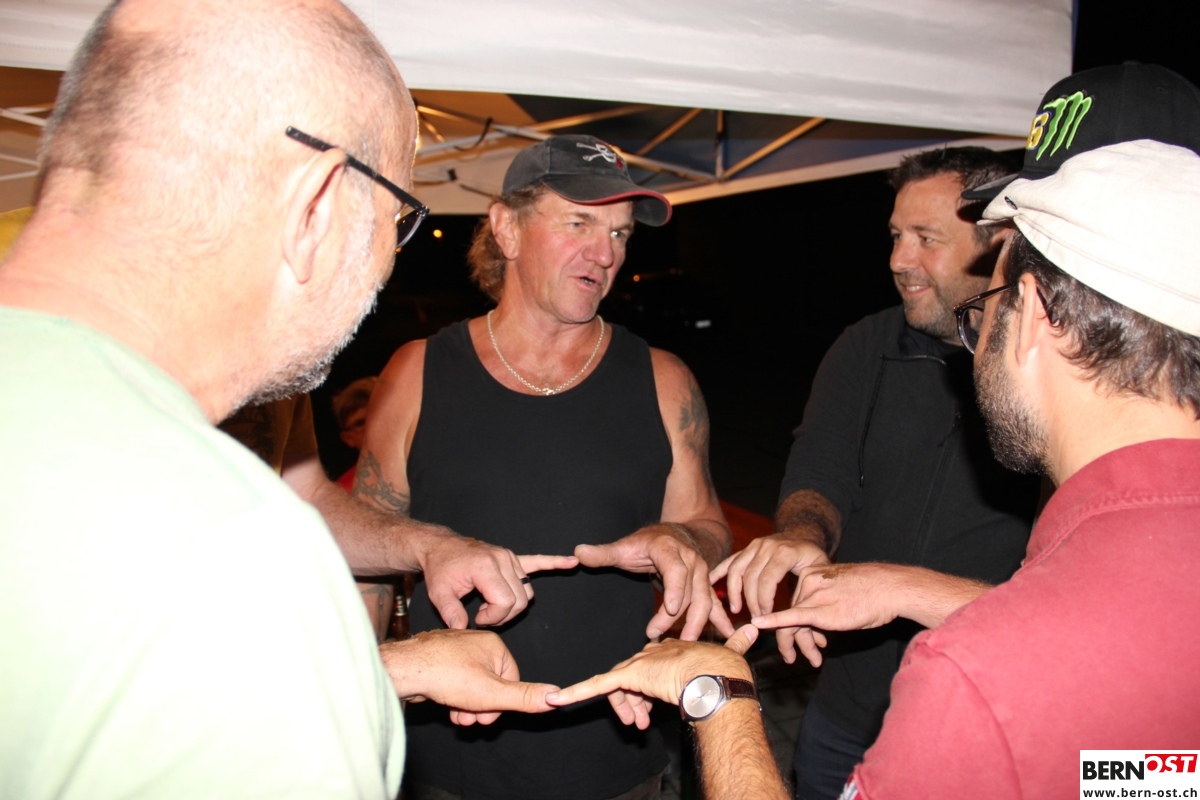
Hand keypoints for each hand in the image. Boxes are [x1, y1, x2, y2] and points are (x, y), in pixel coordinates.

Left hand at [379, 629, 558, 725]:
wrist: (405, 670)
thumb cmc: (447, 675)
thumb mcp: (492, 693)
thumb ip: (523, 697)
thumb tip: (556, 696)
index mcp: (494, 645)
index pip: (511, 679)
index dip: (502, 703)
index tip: (488, 716)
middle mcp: (476, 642)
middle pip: (492, 683)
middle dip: (482, 706)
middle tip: (470, 719)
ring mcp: (457, 650)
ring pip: (473, 685)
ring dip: (468, 705)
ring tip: (457, 716)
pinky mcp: (441, 659)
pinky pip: (457, 681)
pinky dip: (455, 697)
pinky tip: (447, 707)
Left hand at [419, 531, 576, 628]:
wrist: (441, 547)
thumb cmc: (441, 569)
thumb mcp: (439, 594)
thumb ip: (451, 614)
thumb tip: (463, 631)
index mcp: (486, 567)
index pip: (506, 601)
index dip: (494, 617)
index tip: (476, 618)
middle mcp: (503, 559)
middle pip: (520, 599)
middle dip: (503, 615)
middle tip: (482, 615)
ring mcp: (510, 557)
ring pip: (526, 592)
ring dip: (513, 604)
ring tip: (491, 605)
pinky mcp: (513, 557)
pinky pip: (538, 561)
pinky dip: (555, 562)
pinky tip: (572, 561)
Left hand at [546, 625, 758, 728]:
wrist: (720, 673)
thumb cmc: (728, 668)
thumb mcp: (732, 652)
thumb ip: (738, 640)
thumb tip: (756, 627)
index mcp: (671, 649)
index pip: (651, 668)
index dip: (651, 689)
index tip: (653, 709)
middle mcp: (652, 653)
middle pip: (633, 680)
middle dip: (636, 702)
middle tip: (644, 723)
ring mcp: (640, 664)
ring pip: (621, 689)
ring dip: (626, 708)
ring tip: (636, 724)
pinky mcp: (629, 675)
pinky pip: (598, 686)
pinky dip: (576, 692)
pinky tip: (557, 699)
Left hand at [575, 524, 731, 640]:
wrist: (675, 535)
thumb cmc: (647, 543)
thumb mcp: (625, 546)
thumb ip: (603, 553)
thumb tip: (578, 552)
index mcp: (670, 550)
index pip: (676, 570)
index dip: (675, 589)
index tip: (671, 609)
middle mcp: (692, 561)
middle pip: (690, 591)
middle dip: (677, 617)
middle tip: (657, 636)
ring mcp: (703, 574)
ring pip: (704, 601)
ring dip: (696, 624)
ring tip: (685, 644)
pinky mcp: (707, 587)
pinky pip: (715, 605)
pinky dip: (722, 621)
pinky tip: (730, 636)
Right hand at [710, 532, 829, 664]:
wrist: (804, 533)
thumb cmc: (813, 556)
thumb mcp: (819, 568)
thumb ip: (809, 587)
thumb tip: (801, 612)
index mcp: (784, 552)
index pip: (767, 579)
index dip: (763, 600)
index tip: (766, 616)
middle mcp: (766, 546)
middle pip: (750, 577)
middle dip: (750, 601)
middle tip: (756, 618)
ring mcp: (754, 545)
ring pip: (736, 570)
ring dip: (734, 592)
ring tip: (737, 609)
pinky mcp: (747, 548)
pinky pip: (730, 561)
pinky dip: (718, 573)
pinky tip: (710, 585)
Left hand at [751, 562, 903, 666]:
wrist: (890, 588)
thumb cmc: (873, 592)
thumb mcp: (842, 595)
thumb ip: (824, 606)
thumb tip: (814, 628)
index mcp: (812, 574)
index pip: (794, 604)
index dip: (795, 626)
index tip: (803, 642)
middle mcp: (808, 583)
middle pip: (791, 616)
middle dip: (796, 640)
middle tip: (794, 658)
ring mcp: (813, 595)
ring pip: (794, 624)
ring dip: (800, 645)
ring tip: (812, 661)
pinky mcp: (820, 610)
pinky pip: (792, 618)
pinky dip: (774, 622)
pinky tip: (760, 624)